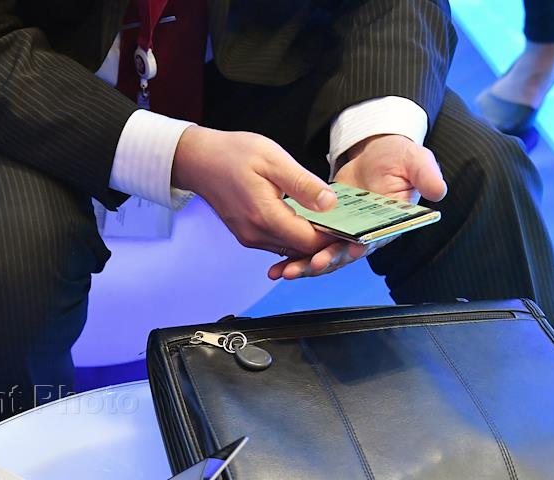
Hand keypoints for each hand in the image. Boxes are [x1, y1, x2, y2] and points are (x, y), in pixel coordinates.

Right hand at [173, 126, 339, 258]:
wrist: (198, 161)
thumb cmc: (233, 154)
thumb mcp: (273, 160)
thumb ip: (303, 184)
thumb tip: (330, 204)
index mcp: (265, 217)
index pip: (309, 242)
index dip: (334, 239)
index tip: (355, 229)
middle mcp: (256, 235)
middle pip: (301, 252)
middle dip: (327, 244)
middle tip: (351, 231)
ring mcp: (250, 238)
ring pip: (291, 250)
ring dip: (312, 243)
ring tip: (335, 227)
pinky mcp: (247, 235)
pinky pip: (279, 244)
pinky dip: (296, 238)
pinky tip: (309, 224)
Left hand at [267, 134, 448, 279]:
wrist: (376, 152)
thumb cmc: (399, 157)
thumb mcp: (416, 160)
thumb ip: (426, 174)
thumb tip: (439, 191)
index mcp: (388, 225)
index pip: (373, 243)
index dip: (359, 249)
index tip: (347, 251)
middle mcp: (366, 236)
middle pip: (343, 256)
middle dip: (324, 263)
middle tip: (305, 267)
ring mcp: (345, 235)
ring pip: (323, 256)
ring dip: (304, 266)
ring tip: (284, 272)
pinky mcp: (327, 230)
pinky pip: (309, 247)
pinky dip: (293, 256)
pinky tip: (276, 266)